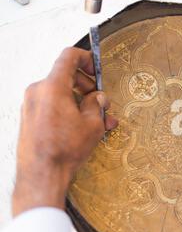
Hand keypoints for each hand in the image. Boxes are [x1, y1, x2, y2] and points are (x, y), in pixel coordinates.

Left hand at [13, 47, 117, 215]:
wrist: (42, 174)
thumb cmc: (63, 151)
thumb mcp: (92, 124)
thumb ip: (96, 104)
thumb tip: (97, 97)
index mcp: (52, 87)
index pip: (69, 56)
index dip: (86, 59)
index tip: (96, 69)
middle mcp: (38, 92)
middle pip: (65, 76)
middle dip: (87, 87)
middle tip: (100, 102)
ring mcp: (31, 105)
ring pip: (61, 94)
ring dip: (80, 103)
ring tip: (98, 120)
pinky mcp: (30, 117)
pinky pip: (52, 105)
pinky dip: (68, 110)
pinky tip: (83, 126)